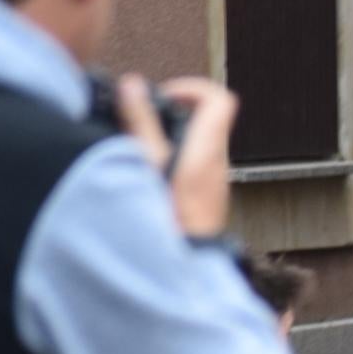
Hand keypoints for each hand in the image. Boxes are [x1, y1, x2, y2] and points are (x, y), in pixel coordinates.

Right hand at [122, 76, 237, 238]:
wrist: (184, 266)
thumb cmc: (170, 221)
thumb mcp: (147, 163)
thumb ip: (140, 122)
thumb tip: (133, 87)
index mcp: (209, 149)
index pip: (220, 99)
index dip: (193, 89)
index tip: (166, 96)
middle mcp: (219, 164)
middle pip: (208, 121)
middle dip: (176, 114)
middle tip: (148, 120)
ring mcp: (215, 184)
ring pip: (201, 146)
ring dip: (174, 139)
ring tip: (145, 147)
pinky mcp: (207, 201)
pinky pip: (196, 170)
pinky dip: (176, 162)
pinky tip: (150, 176)